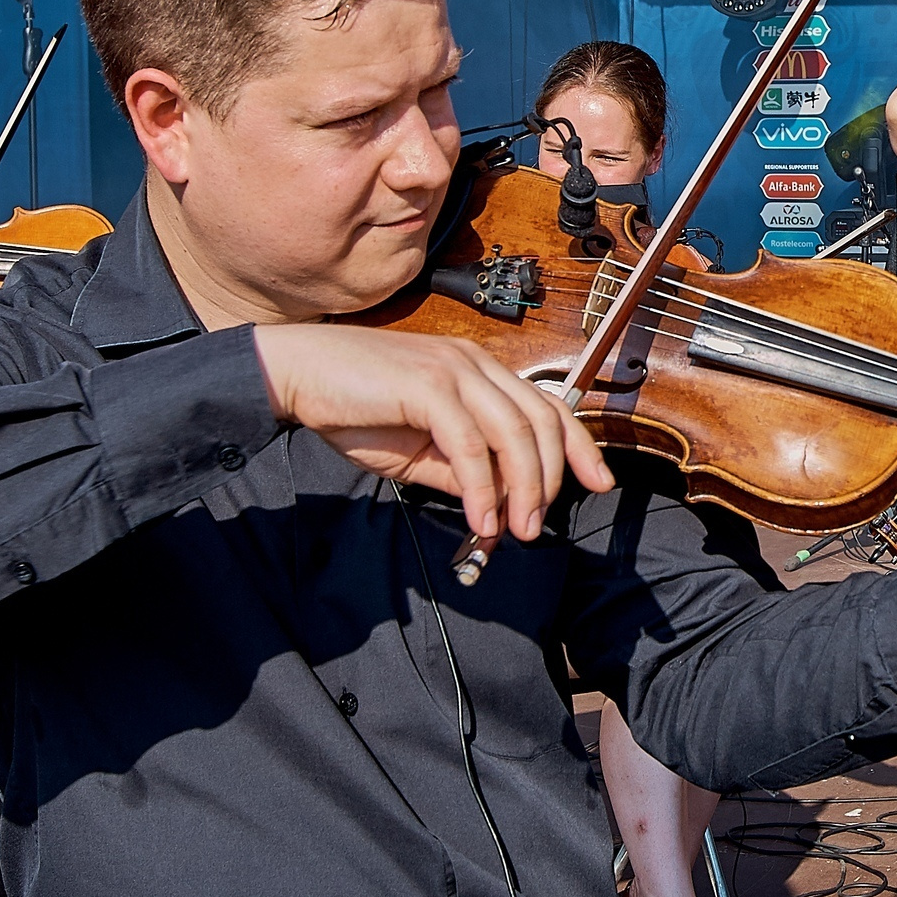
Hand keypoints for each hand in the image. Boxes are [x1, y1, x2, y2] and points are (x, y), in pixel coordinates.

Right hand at [254, 324, 615, 541]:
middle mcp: (475, 364)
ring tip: (514, 531)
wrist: (298, 375)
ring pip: (515, 433)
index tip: (599, 483)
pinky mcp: (429, 386)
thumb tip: (498, 507)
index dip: (580, 446)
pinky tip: (481, 520)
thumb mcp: (418, 451)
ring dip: (522, 490)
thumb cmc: (352, 408)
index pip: (547, 406)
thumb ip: (460, 471)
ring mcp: (454, 370)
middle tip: (536, 527)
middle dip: (550, 480)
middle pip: (542, 422)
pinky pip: (471, 445)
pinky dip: (483, 488)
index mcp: (478, 372)